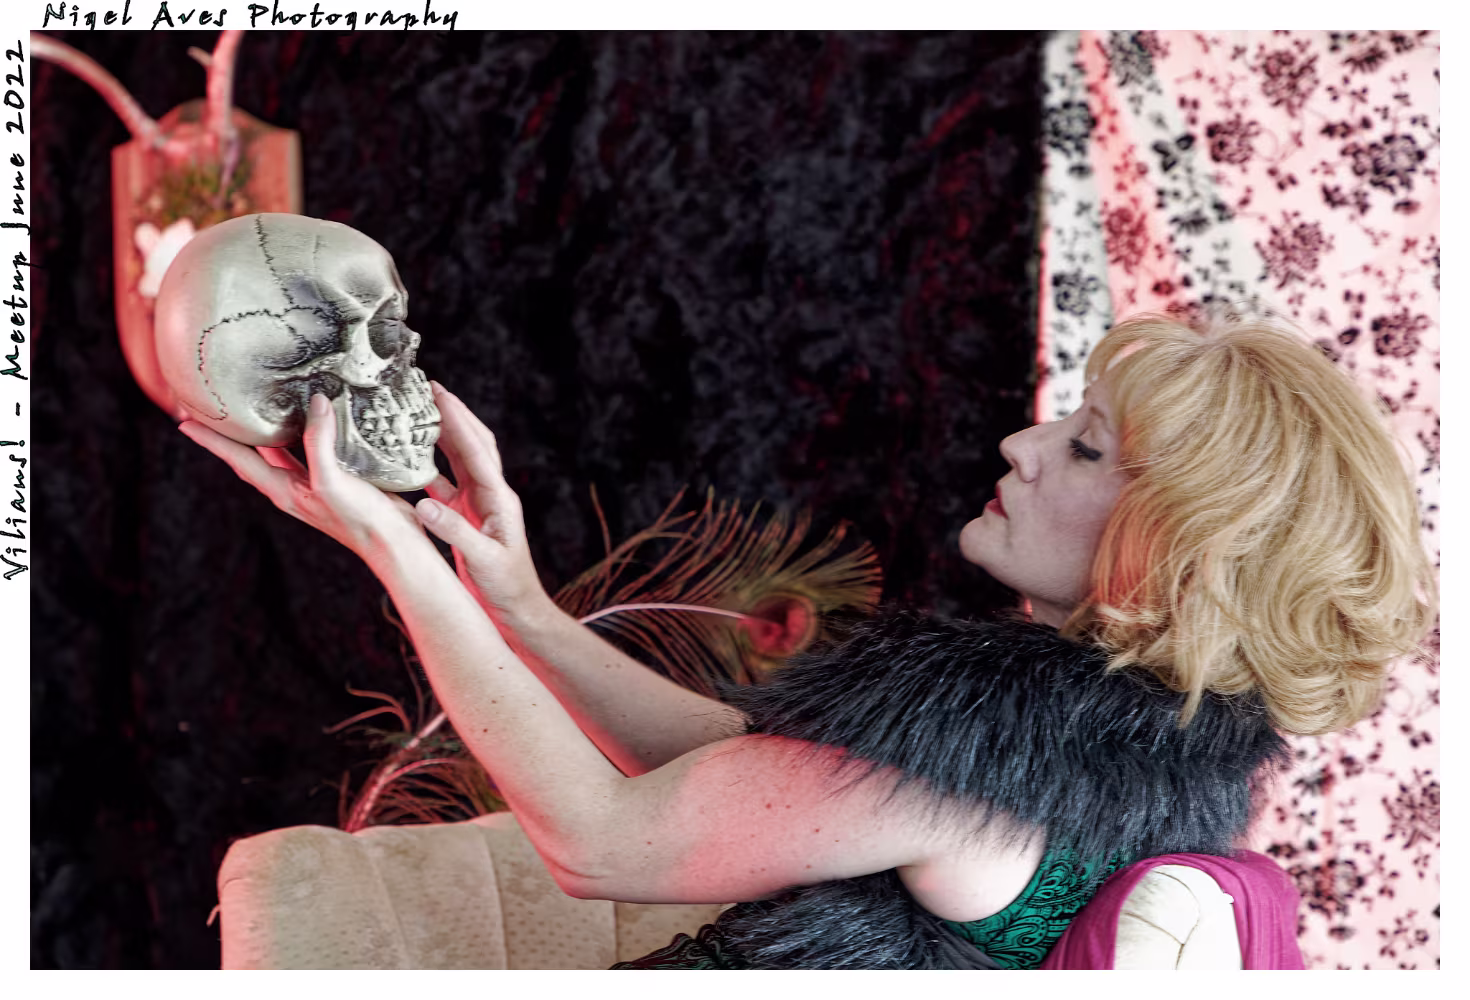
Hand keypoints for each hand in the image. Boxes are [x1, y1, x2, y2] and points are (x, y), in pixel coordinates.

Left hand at [178, 393, 426, 560]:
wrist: (394, 543)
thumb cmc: (359, 521)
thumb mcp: (331, 482)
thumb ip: (319, 444)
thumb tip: (315, 403)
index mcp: (283, 491)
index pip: (239, 460)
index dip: (212, 441)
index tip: (184, 422)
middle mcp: (293, 487)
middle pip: (253, 456)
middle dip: (231, 436)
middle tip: (213, 410)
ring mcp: (314, 484)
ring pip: (280, 452)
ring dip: (265, 433)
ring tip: (254, 408)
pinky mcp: (338, 480)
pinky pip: (311, 450)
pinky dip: (304, 433)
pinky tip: (313, 420)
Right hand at [418, 382, 550, 619]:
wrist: (518, 610)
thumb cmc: (507, 588)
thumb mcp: (482, 560)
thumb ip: (454, 532)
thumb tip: (423, 504)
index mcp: (499, 500)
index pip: (477, 452)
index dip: (458, 421)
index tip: (439, 394)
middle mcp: (492, 495)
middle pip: (473, 444)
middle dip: (454, 414)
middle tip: (430, 387)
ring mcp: (480, 504)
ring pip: (461, 459)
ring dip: (442, 434)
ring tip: (420, 410)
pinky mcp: (468, 517)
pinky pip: (447, 484)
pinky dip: (429, 467)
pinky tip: (409, 459)